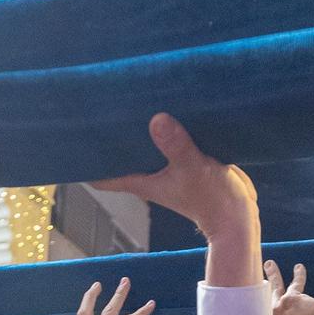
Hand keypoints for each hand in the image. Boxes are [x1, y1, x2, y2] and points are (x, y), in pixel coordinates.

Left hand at [95, 115, 259, 280]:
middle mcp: (150, 174)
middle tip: (102, 110)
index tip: (76, 145)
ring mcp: (167, 167)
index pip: (105, 177)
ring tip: (129, 101)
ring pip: (146, 145)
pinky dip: (165, 128)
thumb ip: (176, 146)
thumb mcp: (193, 169)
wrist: (237, 213)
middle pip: (122, 156)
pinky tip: (165, 107)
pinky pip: (168, 141)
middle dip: (112, 137)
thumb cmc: (212, 199)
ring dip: (140, 130)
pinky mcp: (185, 160)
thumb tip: (157, 120)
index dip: (88, 164)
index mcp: (143, 181)